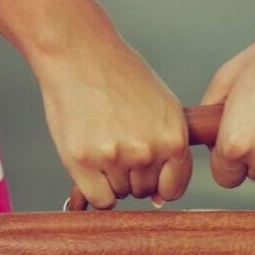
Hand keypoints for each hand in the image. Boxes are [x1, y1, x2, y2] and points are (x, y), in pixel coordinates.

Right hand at [38, 34, 190, 208]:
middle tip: (117, 143)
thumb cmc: (121, 78)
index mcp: (173, 137)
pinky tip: (90, 162)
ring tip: (102, 141)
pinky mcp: (83, 161)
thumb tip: (160, 199)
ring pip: (120, 194)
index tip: (147, 172)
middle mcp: (148, 151)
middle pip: (144, 191)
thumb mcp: (161, 107)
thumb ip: (168, 149)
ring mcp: (115, 157)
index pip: (173, 188)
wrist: (80, 54)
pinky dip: (94, 189)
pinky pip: (99, 199)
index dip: (159, 183)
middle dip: (133, 176)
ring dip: (111, 178)